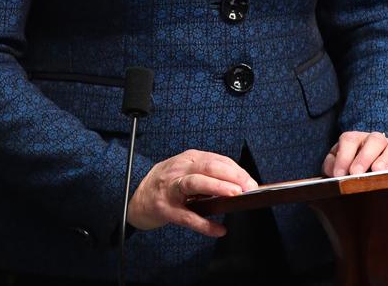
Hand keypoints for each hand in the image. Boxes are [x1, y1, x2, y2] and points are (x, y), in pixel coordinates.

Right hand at [127, 149, 258, 236]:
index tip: (251, 182)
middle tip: (249, 187)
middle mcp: (180, 169)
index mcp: (189, 158)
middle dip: (231, 176)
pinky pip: (187, 216)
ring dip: (217, 187)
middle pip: (208, 167)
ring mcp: (171, 188)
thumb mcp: (186, 170)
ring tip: (235, 194)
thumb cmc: (167, 183)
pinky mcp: (165, 208)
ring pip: (195, 183)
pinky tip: (218, 230)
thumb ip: (208, 175)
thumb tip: (238, 186)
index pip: (217, 160)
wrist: (136, 196)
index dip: (236, 170)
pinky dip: (204, 224)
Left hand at [322, 131, 387, 177]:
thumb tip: (334, 171)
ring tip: (377, 171)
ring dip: (386, 158)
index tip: (338, 175)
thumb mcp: (337, 166)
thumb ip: (332, 166)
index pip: (349, 140)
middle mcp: (375, 140)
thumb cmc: (351, 170)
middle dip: (364, 157)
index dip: (343, 156)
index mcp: (356, 139)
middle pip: (373, 140)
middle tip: (356, 173)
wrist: (369, 176)